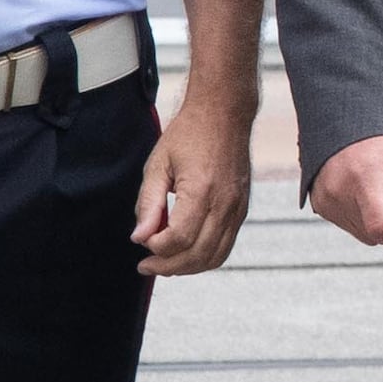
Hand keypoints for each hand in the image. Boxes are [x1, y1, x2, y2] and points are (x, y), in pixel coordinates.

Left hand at [136, 97, 254, 278]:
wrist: (224, 114)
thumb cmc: (188, 135)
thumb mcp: (158, 164)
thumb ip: (148, 204)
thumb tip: (140, 238)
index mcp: (202, 190)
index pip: (178, 238)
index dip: (156, 248)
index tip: (142, 241)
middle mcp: (225, 203)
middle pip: (197, 254)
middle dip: (168, 266)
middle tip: (146, 265)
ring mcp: (237, 209)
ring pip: (214, 257)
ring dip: (187, 267)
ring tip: (164, 264)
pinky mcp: (242, 210)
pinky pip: (226, 246)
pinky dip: (205, 258)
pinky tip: (185, 252)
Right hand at [311, 131, 382, 262]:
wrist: (346, 115)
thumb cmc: (382, 133)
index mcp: (363, 177)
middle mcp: (338, 193)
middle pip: (378, 233)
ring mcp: (325, 201)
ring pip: (366, 234)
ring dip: (381, 220)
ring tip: (380, 185)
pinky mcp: (320, 205)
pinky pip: (352, 226)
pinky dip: (365, 216)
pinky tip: (365, 190)